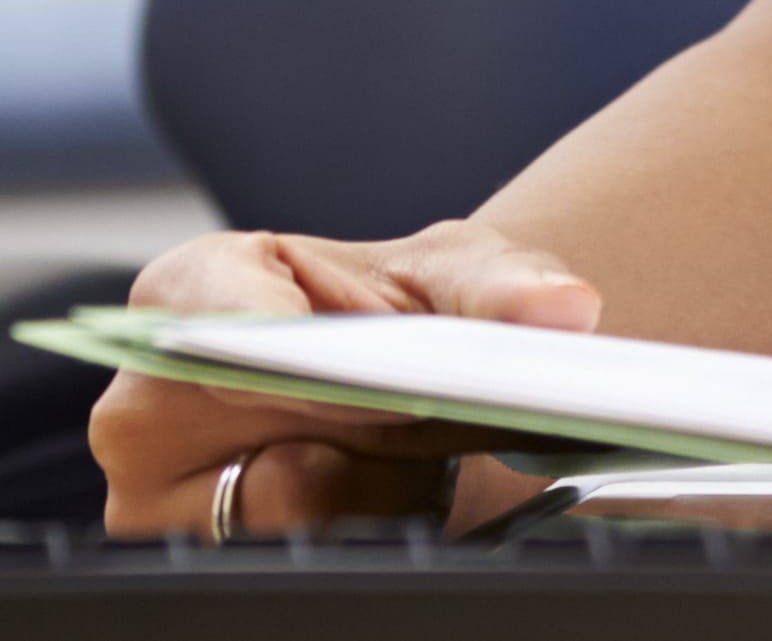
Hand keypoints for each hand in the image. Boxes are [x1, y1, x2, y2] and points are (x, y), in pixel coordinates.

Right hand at [91, 220, 599, 536]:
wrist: (400, 376)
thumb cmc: (400, 310)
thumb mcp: (456, 276)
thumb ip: (507, 284)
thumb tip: (564, 306)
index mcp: (191, 293)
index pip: (211, 315)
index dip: (284, 342)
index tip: (355, 362)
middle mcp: (150, 402)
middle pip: (257, 421)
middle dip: (371, 418)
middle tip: (441, 405)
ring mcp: (165, 496)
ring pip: (292, 508)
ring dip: (385, 481)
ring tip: (424, 443)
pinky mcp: (208, 552)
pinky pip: (309, 550)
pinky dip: (380, 521)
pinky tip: (410, 488)